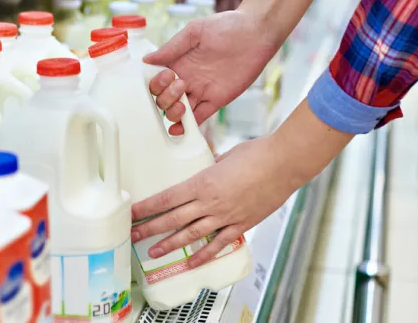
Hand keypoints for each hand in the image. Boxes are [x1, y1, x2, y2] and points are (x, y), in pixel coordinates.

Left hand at [130, 136, 301, 266]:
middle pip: (172, 219)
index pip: (167, 198)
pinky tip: (192, 262)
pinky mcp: (241, 225)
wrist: (284, 164)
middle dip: (149, 228)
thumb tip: (207, 166)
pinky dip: (204, 255)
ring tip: (153, 252)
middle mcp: (210, 203)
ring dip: (170, 244)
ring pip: (191, 235)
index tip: (133, 213)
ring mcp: (225, 216)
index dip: (147, 208)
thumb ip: (212, 165)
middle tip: (133, 235)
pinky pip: (218, 244)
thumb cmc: (257, 154)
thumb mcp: (226, 156)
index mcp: (203, 182)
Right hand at [144, 10, 279, 134]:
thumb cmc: (226, 26)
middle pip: (164, 99)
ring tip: (182, 104)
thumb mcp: (195, 31)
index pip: (158, 81)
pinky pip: (199, 117)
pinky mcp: (217, 100)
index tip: (167, 75)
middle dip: (166, 98)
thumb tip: (147, 60)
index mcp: (178, 62)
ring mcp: (201, 91)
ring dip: (174, 113)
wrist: (255, 34)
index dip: (157, 83)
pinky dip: (188, 126)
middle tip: (180, 84)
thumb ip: (172, 47)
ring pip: (179, 111)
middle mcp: (187, 79)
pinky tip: (179, 128)